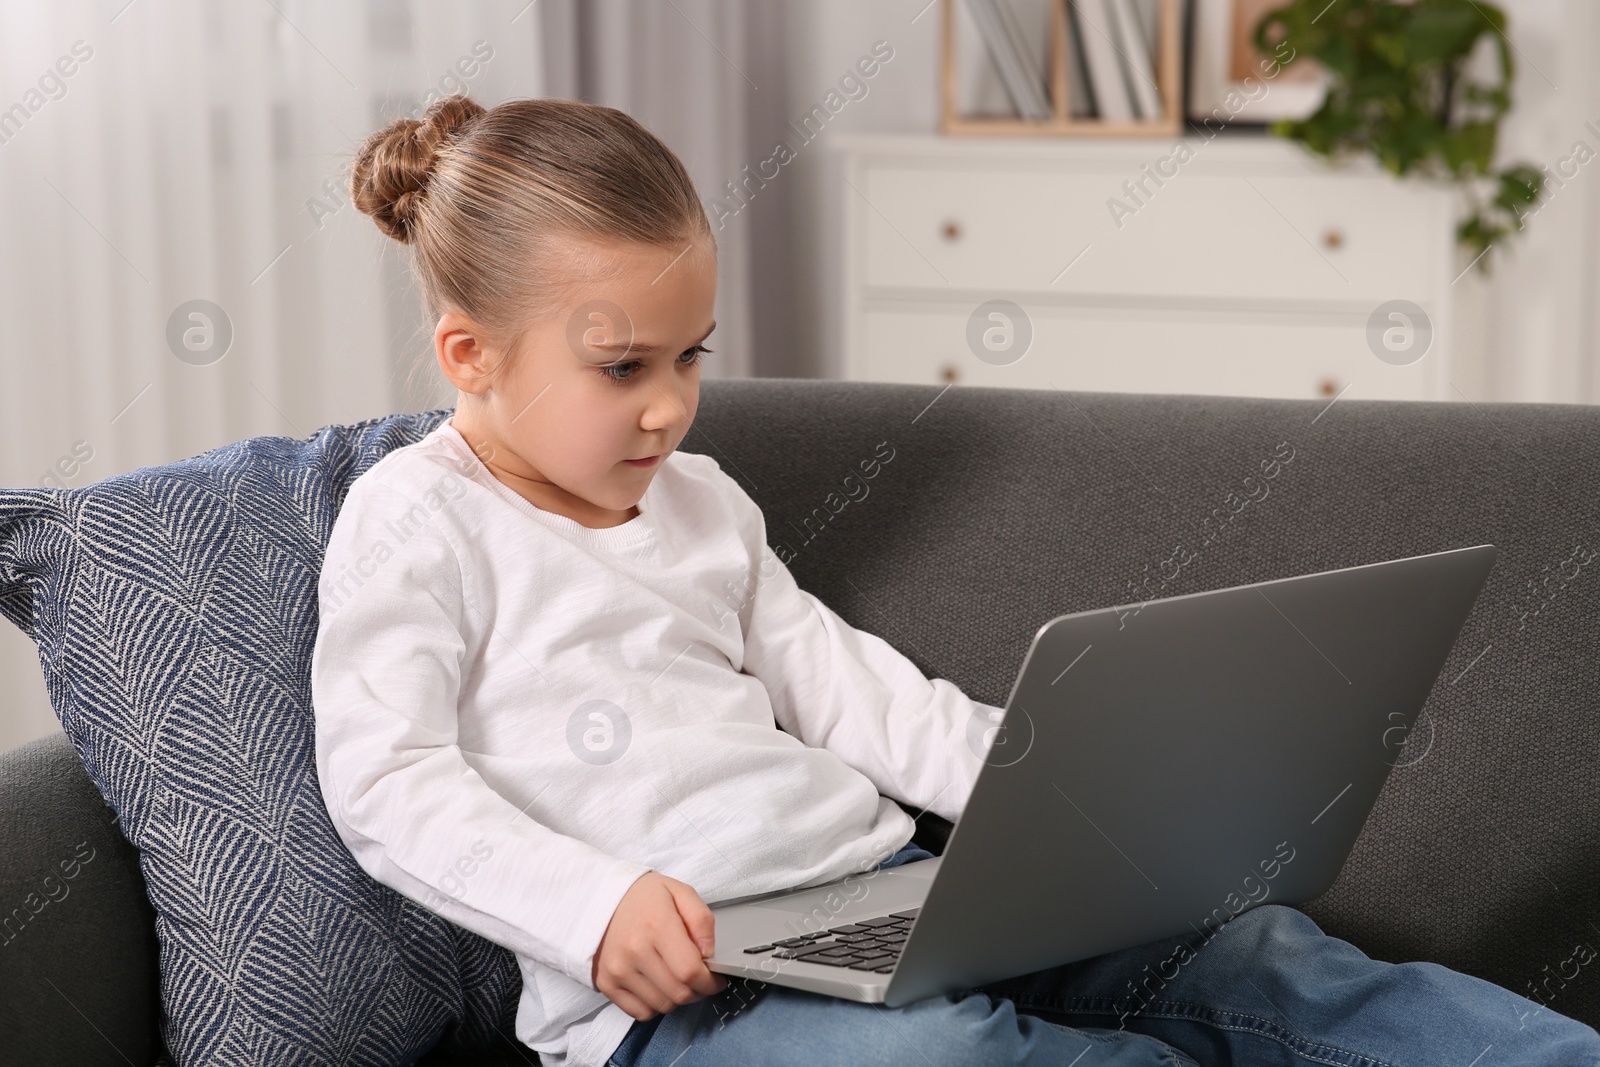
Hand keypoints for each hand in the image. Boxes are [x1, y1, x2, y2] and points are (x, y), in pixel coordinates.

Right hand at [592, 871, 727, 1020]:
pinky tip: (657, 985)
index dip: (710, 982)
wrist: (600, 899)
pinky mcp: (607, 983)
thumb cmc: (644, 897)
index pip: (690, 972)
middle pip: (679, 993)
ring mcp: (618, 970)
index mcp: (657, 926)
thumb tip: (709, 953)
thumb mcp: (680, 892)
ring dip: (677, 998)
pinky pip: (641, 1012)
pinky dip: (655, 1005)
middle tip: (700, 979)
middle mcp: (634, 951)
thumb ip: (702, 920)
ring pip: (663, 1006)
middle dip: (698, 991)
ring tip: (676, 978)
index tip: (716, 978)